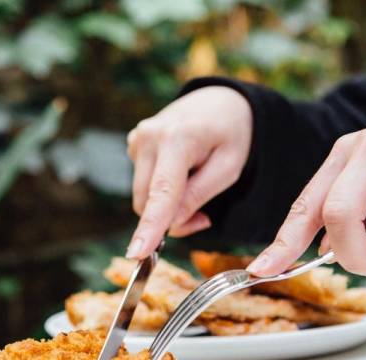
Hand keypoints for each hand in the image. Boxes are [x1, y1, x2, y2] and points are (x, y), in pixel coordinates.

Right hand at [125, 86, 252, 258]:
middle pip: (148, 202)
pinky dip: (161, 192)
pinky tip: (182, 174)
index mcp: (178, 138)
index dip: (150, 226)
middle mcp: (149, 137)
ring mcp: (137, 140)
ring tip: (197, 187)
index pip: (161, 192)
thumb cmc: (231, 134)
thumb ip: (199, 195)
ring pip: (143, 197)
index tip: (137, 252)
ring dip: (167, 207)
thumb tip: (170, 224)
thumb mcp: (229, 167)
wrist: (220, 101)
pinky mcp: (134, 145)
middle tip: (205, 218)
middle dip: (172, 219)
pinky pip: (143, 185)